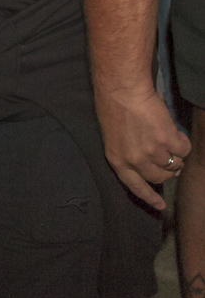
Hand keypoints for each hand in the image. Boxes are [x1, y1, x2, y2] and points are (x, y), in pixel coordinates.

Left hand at [96, 86, 191, 208]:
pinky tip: (174, 130)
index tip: (160, 206)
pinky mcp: (167, 141)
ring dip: (176, 153)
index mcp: (117, 160)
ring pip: (174, 163)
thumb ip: (130, 152)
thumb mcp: (114, 137)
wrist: (122, 91)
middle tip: (170, 156)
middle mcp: (134, 160)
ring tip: (169, 137)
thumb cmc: (115, 108)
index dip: (149, 197)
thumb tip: (152, 163)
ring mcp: (151, 152)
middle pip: (160, 176)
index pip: (135, 186)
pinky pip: (184, 149)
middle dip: (168, 169)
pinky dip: (183, 141)